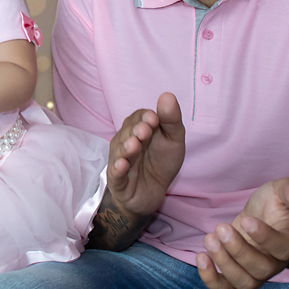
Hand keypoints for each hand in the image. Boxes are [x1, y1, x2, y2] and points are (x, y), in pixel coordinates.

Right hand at [106, 92, 184, 217]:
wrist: (152, 194)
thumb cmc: (160, 162)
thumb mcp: (173, 141)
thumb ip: (171, 120)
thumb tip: (167, 95)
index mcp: (137, 129)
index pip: (137, 118)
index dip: (144, 117)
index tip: (154, 118)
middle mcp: (125, 142)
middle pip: (127, 133)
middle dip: (135, 131)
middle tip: (145, 131)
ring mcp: (119, 161)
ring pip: (119, 152)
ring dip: (126, 148)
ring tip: (134, 145)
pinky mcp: (117, 181)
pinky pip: (115, 173)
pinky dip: (117, 169)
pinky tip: (122, 165)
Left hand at [196, 177, 288, 288]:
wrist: (268, 218)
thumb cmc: (276, 204)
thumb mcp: (281, 190)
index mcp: (288, 242)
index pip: (281, 248)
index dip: (264, 237)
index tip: (247, 220)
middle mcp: (274, 262)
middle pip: (261, 269)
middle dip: (238, 250)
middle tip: (221, 228)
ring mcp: (256, 271)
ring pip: (245, 282)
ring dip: (224, 264)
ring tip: (210, 239)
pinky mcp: (237, 272)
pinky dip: (211, 280)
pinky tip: (201, 257)